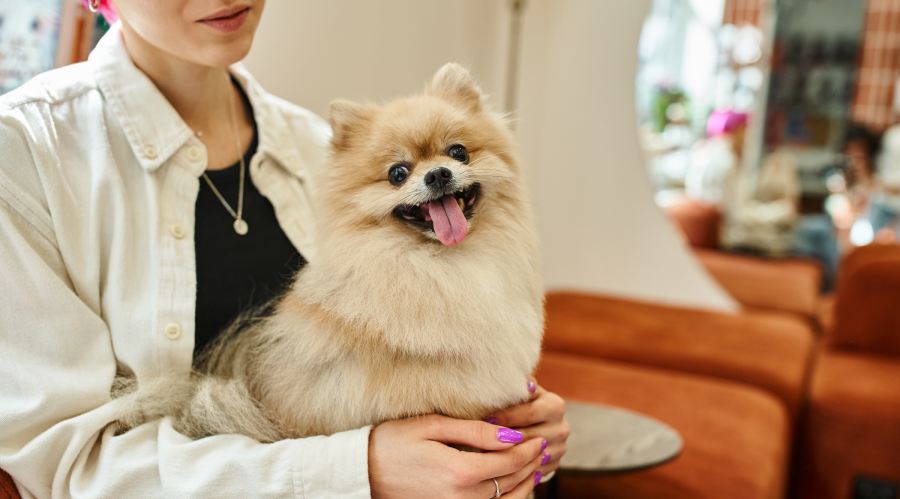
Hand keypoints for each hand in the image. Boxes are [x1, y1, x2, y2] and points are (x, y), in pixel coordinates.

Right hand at [369, 414, 544, 497]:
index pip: (510, 461)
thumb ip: (475, 432)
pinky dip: (507, 498)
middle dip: (531, 464)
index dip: (528, 449)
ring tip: (532, 466)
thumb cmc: (395, 442)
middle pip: (512, 482)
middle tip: (542, 447)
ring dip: (524, 483)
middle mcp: (462, 498)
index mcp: (459, 472)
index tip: (537, 437)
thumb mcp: (433, 426)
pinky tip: (511, 485)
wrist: (364, 472)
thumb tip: (512, 436)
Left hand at [486, 379, 568, 477]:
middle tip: (479, 440)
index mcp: (555, 406)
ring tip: (483, 455)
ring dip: (506, 456)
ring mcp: (559, 449)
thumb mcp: (523, 392)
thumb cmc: (522, 403)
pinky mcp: (553, 466)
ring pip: (529, 456)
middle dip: (503, 438)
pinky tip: (494, 467)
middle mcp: (562, 428)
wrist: (538, 424)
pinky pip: (531, 471)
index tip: (484, 419)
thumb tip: (515, 377)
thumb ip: (518, 386)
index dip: (506, 416)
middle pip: (529, 436)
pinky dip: (512, 469)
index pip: (529, 412)